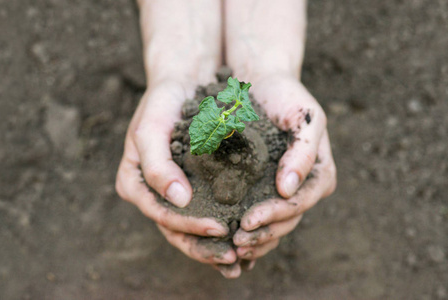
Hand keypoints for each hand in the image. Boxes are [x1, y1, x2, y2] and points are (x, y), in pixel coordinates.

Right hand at [116, 79, 237, 271]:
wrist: (180, 82)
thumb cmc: (161, 102)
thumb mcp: (151, 129)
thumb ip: (156, 165)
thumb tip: (179, 200)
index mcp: (134, 182)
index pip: (160, 214)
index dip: (187, 226)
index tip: (218, 229)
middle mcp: (151, 191)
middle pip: (174, 229)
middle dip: (202, 246)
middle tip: (233, 257)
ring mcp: (170, 189)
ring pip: (189, 226)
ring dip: (213, 244)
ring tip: (240, 256)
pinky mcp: (191, 183)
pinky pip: (203, 210)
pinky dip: (220, 224)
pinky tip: (241, 234)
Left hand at [232, 74, 336, 261]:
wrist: (265, 84)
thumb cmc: (288, 97)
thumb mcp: (305, 116)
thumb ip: (304, 151)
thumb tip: (288, 188)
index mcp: (319, 173)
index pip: (300, 202)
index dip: (276, 215)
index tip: (248, 221)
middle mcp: (304, 186)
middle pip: (288, 219)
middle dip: (264, 234)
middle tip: (236, 242)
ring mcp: (285, 189)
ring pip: (275, 224)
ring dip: (255, 239)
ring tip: (231, 247)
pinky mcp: (265, 187)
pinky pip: (260, 214)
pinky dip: (248, 228)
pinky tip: (228, 238)